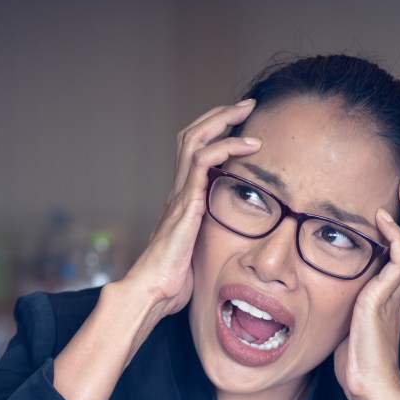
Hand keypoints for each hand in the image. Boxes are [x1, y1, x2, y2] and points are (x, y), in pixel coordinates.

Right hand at [53, 100, 259, 399]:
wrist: (151, 294)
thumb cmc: (171, 286)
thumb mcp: (197, 258)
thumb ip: (208, 245)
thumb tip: (226, 253)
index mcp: (181, 202)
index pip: (194, 155)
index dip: (214, 135)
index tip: (240, 126)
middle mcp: (178, 192)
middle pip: (191, 136)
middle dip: (219, 115)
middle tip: (245, 105)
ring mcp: (179, 195)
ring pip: (195, 139)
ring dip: (223, 120)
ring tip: (247, 111)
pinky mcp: (186, 203)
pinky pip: (204, 162)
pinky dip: (227, 147)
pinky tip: (249, 145)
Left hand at [333, 173, 399, 399]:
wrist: (370, 388)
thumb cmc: (359, 363)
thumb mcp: (355, 322)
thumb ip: (356, 301)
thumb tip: (338, 289)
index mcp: (399, 291)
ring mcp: (398, 293)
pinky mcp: (384, 299)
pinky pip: (398, 259)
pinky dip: (392, 234)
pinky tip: (382, 217)